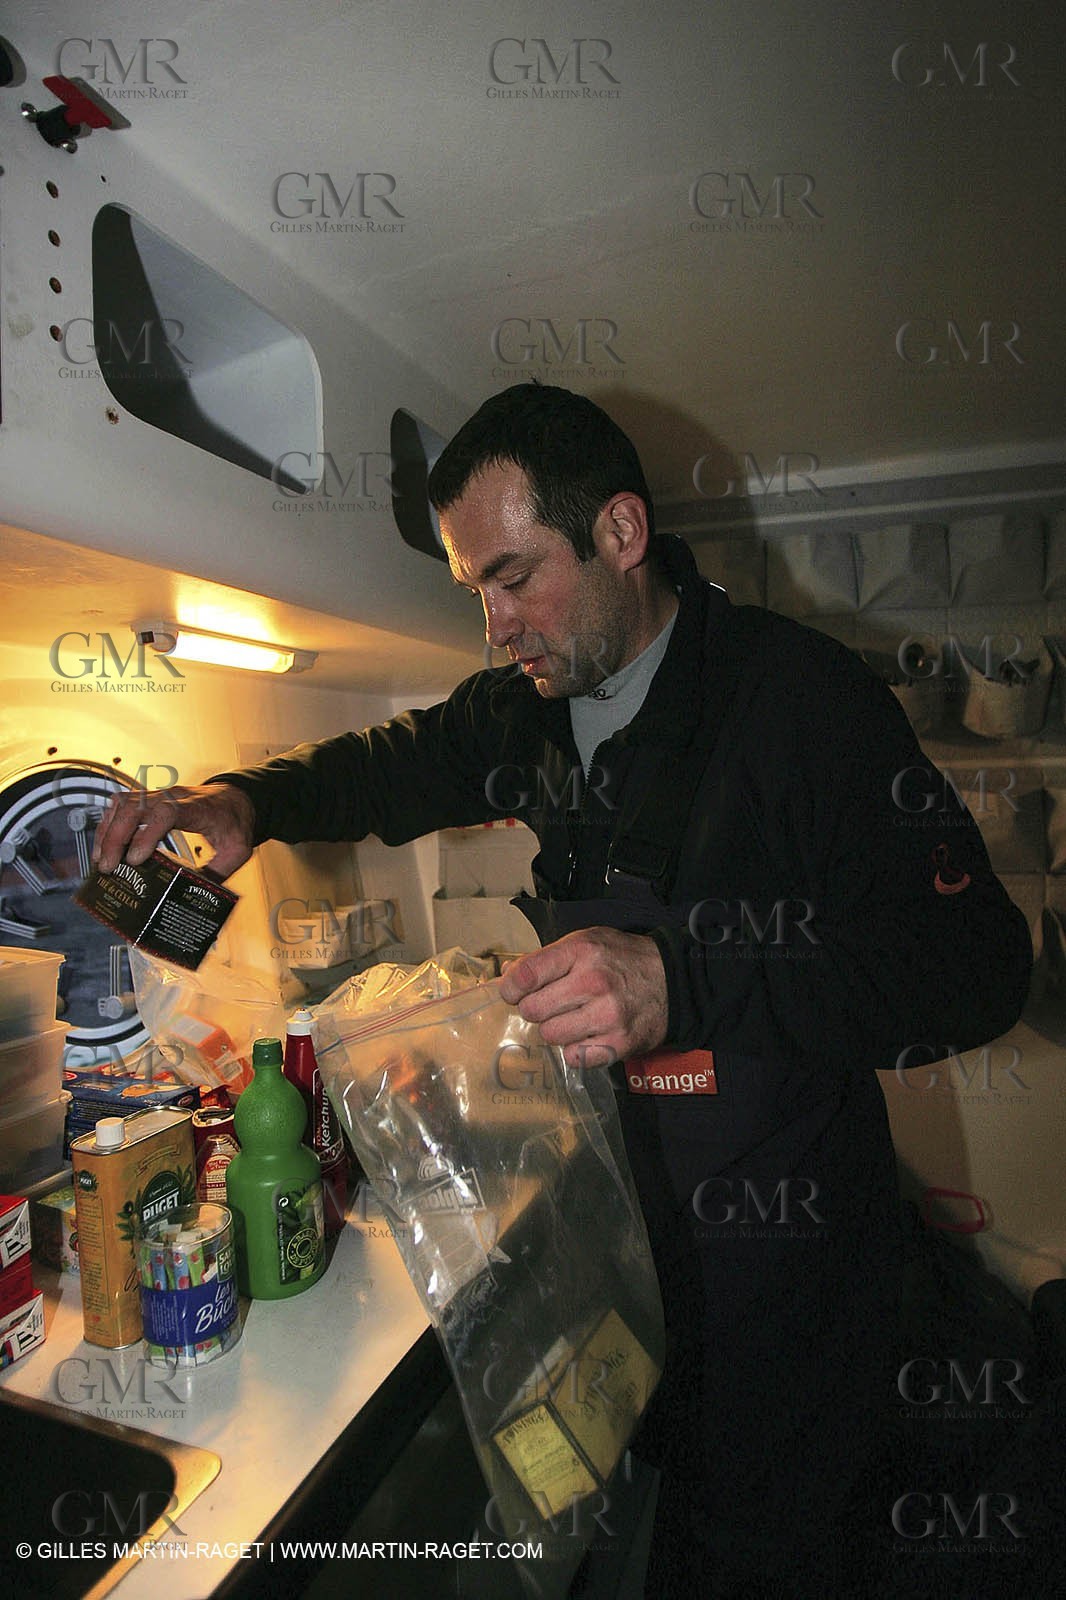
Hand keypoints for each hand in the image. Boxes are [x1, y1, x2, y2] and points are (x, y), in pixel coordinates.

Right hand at [92, 782, 256, 878]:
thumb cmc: (235, 822)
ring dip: (108, 830)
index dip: (147, 835)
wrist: (236, 798)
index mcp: (197, 809)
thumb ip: (217, 875)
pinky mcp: (150, 799)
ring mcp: (160, 795)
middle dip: (116, 836)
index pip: (166, 813)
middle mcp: (174, 797)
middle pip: (136, 806)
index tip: (136, 861)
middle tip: (108, 867)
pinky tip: (104, 846)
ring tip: (101, 860)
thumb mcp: (237, 851)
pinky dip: (109, 824)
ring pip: (124, 803)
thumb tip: (194, 902)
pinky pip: (122, 805)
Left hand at [498, 927, 667, 1068]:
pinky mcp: (618, 1044)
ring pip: (550, 1035)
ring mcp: (607, 1015)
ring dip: (556, 1029)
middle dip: (536, 1009)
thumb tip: (504, 980)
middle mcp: (594, 982)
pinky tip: (588, 1034)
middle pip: (532, 1010)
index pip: (525, 975)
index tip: (513, 993)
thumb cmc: (621, 959)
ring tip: (575, 1017)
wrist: (672, 980)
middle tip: (553, 1004)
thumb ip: (544, 959)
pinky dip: (575, 1049)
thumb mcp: (585, 942)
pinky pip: (573, 1057)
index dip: (510, 989)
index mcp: (581, 951)